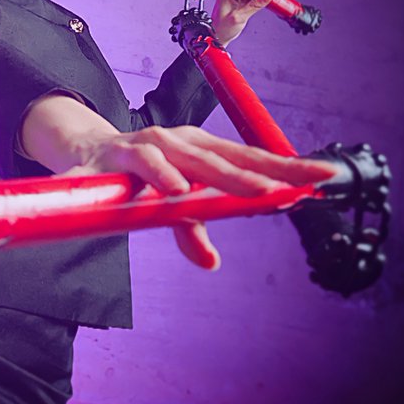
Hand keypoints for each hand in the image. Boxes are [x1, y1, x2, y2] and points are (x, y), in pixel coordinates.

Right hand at [60, 125, 338, 270]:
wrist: (80, 155)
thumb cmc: (131, 178)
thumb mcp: (162, 204)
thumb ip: (188, 227)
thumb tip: (212, 261)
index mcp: (197, 149)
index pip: (248, 158)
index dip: (284, 168)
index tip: (323, 178)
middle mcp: (179, 141)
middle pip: (229, 157)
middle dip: (266, 173)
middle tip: (300, 188)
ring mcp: (149, 144)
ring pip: (192, 157)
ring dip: (224, 175)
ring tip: (257, 193)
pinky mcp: (118, 154)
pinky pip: (142, 163)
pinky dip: (158, 174)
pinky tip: (175, 187)